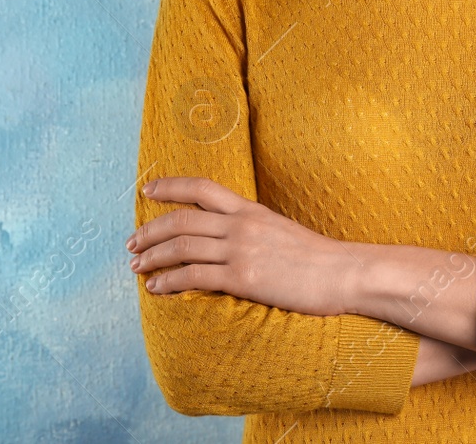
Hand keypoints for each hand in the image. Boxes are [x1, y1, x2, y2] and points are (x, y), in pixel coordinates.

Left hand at [128, 176, 358, 317]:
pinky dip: (169, 282)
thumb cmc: (317, 257)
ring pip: (182, 247)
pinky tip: (157, 289)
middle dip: (150, 231)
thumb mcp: (280, 229)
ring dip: (153, 257)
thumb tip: (227, 236)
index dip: (170, 186)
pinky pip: (194, 277)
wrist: (344, 272)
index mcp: (250, 209)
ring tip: (137, 268)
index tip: (147, 189)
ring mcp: (241, 250)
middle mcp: (241, 224)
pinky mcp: (243, 277)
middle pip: (182, 219)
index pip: (202, 187)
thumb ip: (252, 228)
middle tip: (131, 244)